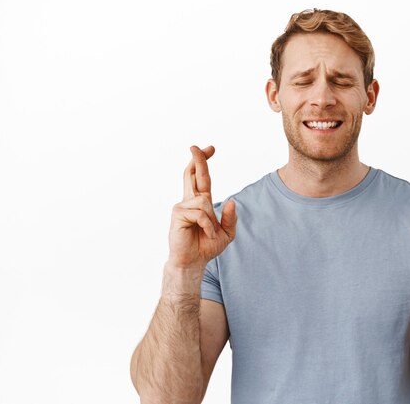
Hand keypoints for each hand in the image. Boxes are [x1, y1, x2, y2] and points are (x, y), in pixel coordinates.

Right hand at [167, 145, 236, 269]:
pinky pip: (200, 213)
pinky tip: (205, 234)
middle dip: (197, 160)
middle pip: (192, 175)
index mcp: (201, 202)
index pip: (201, 178)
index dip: (204, 162)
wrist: (193, 262)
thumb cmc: (207, 246)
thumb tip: (231, 201)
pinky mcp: (178, 214)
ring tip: (209, 233)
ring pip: (204, 201)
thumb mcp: (227, 232)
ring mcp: (182, 207)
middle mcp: (190, 201)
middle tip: (196, 146)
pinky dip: (208, 225)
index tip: (210, 148)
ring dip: (212, 220)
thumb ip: (230, 218)